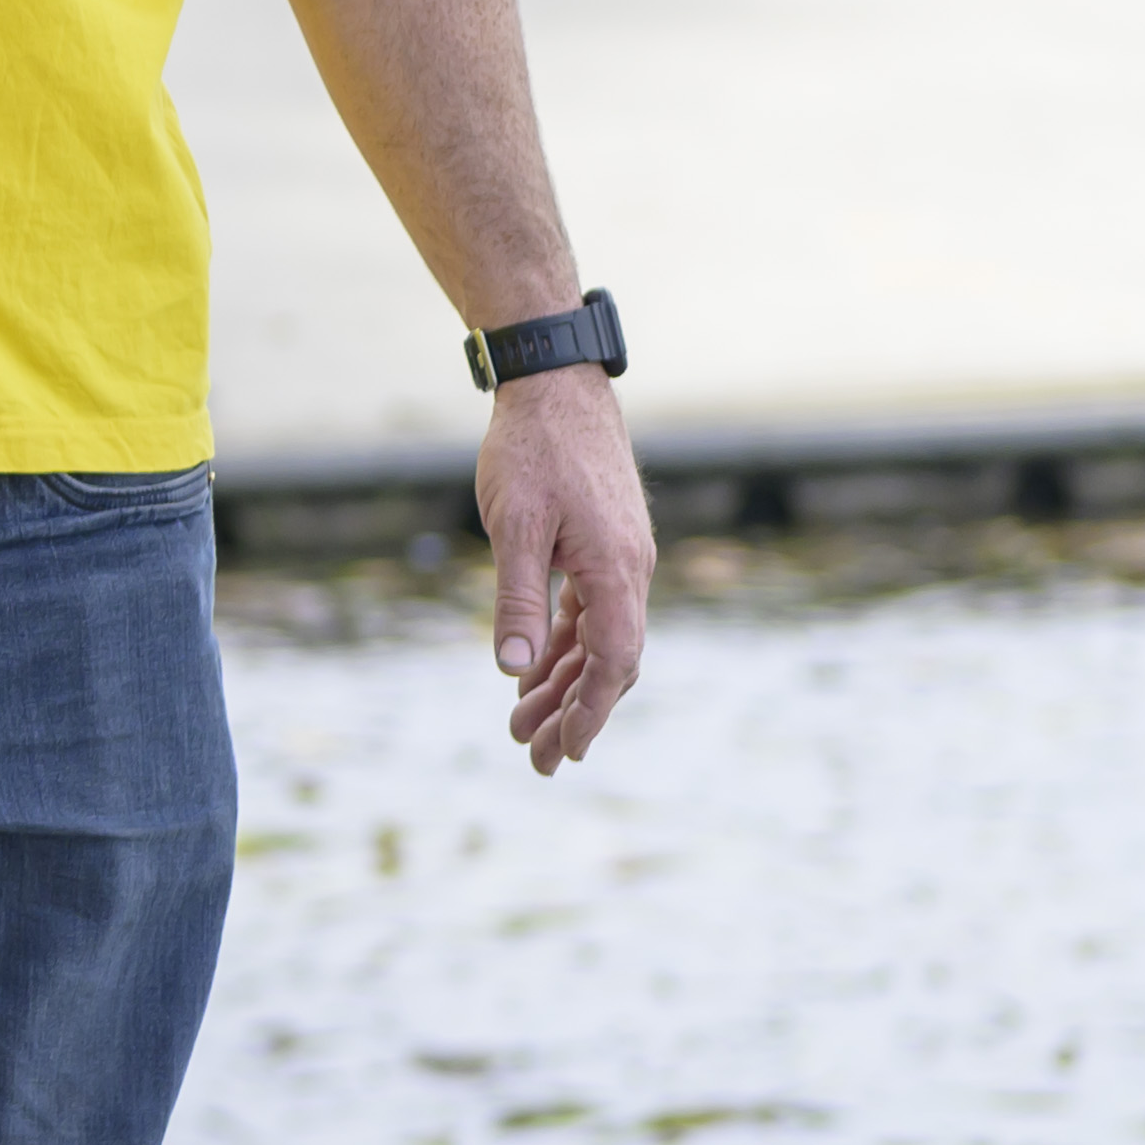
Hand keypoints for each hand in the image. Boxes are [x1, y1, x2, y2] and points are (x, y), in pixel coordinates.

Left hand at [477, 368, 650, 772]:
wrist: (555, 386)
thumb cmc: (531, 452)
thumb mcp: (514, 527)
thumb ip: (517, 600)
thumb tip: (512, 670)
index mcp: (619, 571)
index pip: (613, 662)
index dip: (589, 712)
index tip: (565, 752)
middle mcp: (632, 570)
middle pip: (608, 661)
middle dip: (572, 712)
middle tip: (534, 758)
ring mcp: (620, 558)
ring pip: (596, 639)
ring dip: (562, 682)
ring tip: (522, 724)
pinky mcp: (603, 546)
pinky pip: (588, 611)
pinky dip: (561, 644)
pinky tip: (532, 672)